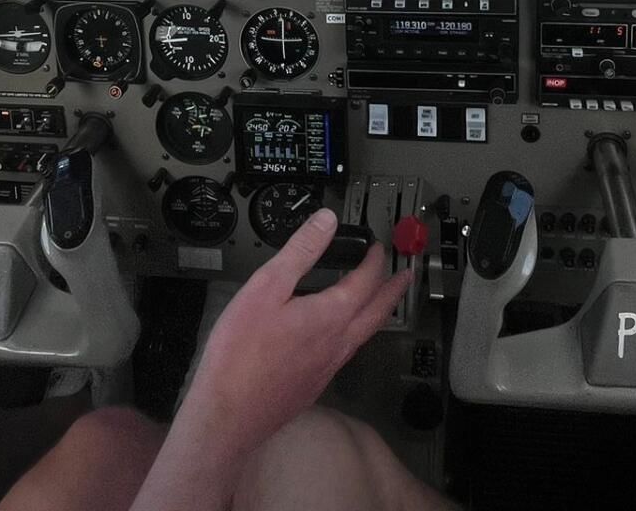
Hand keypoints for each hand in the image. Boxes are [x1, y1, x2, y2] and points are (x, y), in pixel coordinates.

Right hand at [180, 209, 411, 457]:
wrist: (229, 415)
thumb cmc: (241, 352)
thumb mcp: (266, 288)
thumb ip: (300, 252)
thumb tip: (327, 221)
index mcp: (330, 316)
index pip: (365, 282)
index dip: (374, 261)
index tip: (377, 248)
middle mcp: (338, 344)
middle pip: (376, 312)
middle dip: (392, 290)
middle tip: (406, 277)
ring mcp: (328, 368)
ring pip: (364, 335)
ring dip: (377, 313)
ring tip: (380, 303)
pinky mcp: (314, 385)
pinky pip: (346, 353)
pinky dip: (355, 335)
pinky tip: (340, 337)